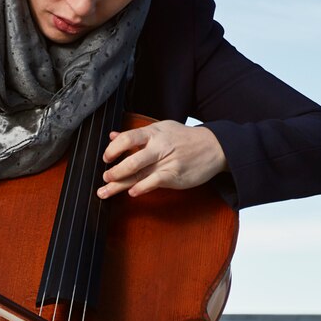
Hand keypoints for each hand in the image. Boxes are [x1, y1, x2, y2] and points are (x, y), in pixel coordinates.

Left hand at [97, 120, 227, 198]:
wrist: (214, 146)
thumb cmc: (185, 138)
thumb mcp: (161, 128)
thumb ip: (136, 134)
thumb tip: (112, 135)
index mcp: (153, 133)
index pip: (127, 138)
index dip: (113, 149)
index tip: (106, 158)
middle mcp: (158, 146)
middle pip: (131, 160)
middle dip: (115, 171)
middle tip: (105, 177)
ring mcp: (167, 162)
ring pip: (139, 174)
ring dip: (120, 184)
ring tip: (107, 189)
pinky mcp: (175, 175)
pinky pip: (154, 182)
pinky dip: (141, 188)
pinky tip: (132, 192)